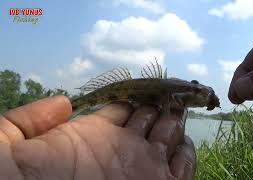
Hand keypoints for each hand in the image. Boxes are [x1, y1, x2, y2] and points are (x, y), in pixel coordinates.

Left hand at [0, 96, 195, 179]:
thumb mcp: (9, 145)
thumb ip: (29, 119)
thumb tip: (63, 103)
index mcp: (92, 135)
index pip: (123, 107)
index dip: (134, 95)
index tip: (143, 85)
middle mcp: (121, 148)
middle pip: (151, 118)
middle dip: (162, 104)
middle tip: (172, 92)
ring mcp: (142, 165)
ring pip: (170, 137)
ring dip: (175, 123)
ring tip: (180, 110)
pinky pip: (185, 168)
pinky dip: (187, 155)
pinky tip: (183, 143)